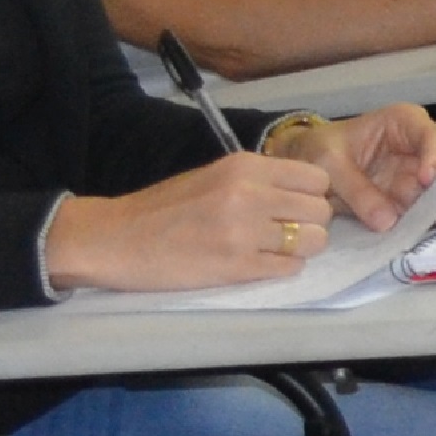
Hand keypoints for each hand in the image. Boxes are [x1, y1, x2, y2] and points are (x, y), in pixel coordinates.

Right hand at [53, 149, 354, 292]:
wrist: (115, 239)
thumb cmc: (164, 208)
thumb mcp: (214, 177)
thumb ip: (259, 181)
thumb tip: (306, 193)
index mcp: (244, 167)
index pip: (316, 178)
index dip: (312, 195)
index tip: (296, 206)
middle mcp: (249, 194)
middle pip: (320, 211)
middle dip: (310, 224)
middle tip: (286, 232)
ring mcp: (244, 232)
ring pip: (313, 242)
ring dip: (300, 249)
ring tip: (273, 249)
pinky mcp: (237, 267)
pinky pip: (290, 268)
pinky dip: (282, 268)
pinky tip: (259, 264)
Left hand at [311, 107, 435, 220]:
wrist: (305, 167)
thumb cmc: (317, 150)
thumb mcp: (328, 163)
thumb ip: (357, 190)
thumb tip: (389, 222)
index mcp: (405, 123)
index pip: (434, 138)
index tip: (425, 181)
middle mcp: (422, 147)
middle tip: (433, 207)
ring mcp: (422, 176)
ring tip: (415, 222)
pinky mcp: (415, 200)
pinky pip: (432, 213)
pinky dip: (426, 223)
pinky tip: (410, 230)